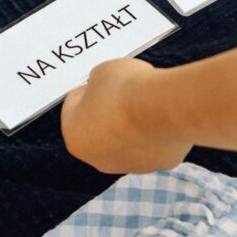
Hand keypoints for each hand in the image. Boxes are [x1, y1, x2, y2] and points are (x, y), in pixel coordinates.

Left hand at [61, 58, 191, 174]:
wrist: (163, 104)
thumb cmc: (127, 88)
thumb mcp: (102, 72)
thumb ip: (98, 83)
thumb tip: (107, 86)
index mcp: (74, 136)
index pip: (73, 107)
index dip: (87, 89)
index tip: (100, 80)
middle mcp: (98, 159)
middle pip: (100, 130)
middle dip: (109, 112)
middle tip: (123, 91)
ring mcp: (130, 165)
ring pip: (129, 140)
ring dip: (134, 123)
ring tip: (146, 101)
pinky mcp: (159, 164)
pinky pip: (156, 143)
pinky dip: (158, 129)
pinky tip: (162, 113)